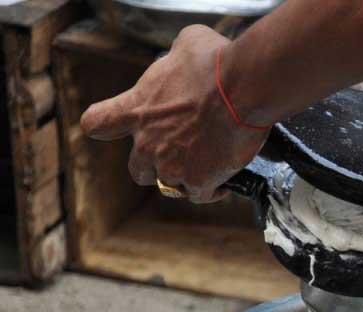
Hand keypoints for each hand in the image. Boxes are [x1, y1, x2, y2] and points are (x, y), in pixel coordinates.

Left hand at [80, 26, 267, 202]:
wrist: (243, 88)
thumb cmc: (215, 63)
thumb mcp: (186, 44)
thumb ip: (174, 60)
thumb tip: (184, 59)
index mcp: (136, 107)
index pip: (97, 123)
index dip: (105, 128)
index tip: (118, 128)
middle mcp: (148, 142)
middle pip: (138, 170)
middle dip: (155, 166)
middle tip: (179, 155)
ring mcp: (172, 165)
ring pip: (172, 186)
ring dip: (187, 178)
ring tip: (208, 165)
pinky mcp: (199, 181)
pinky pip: (201, 195)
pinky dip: (213, 190)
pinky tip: (224, 180)